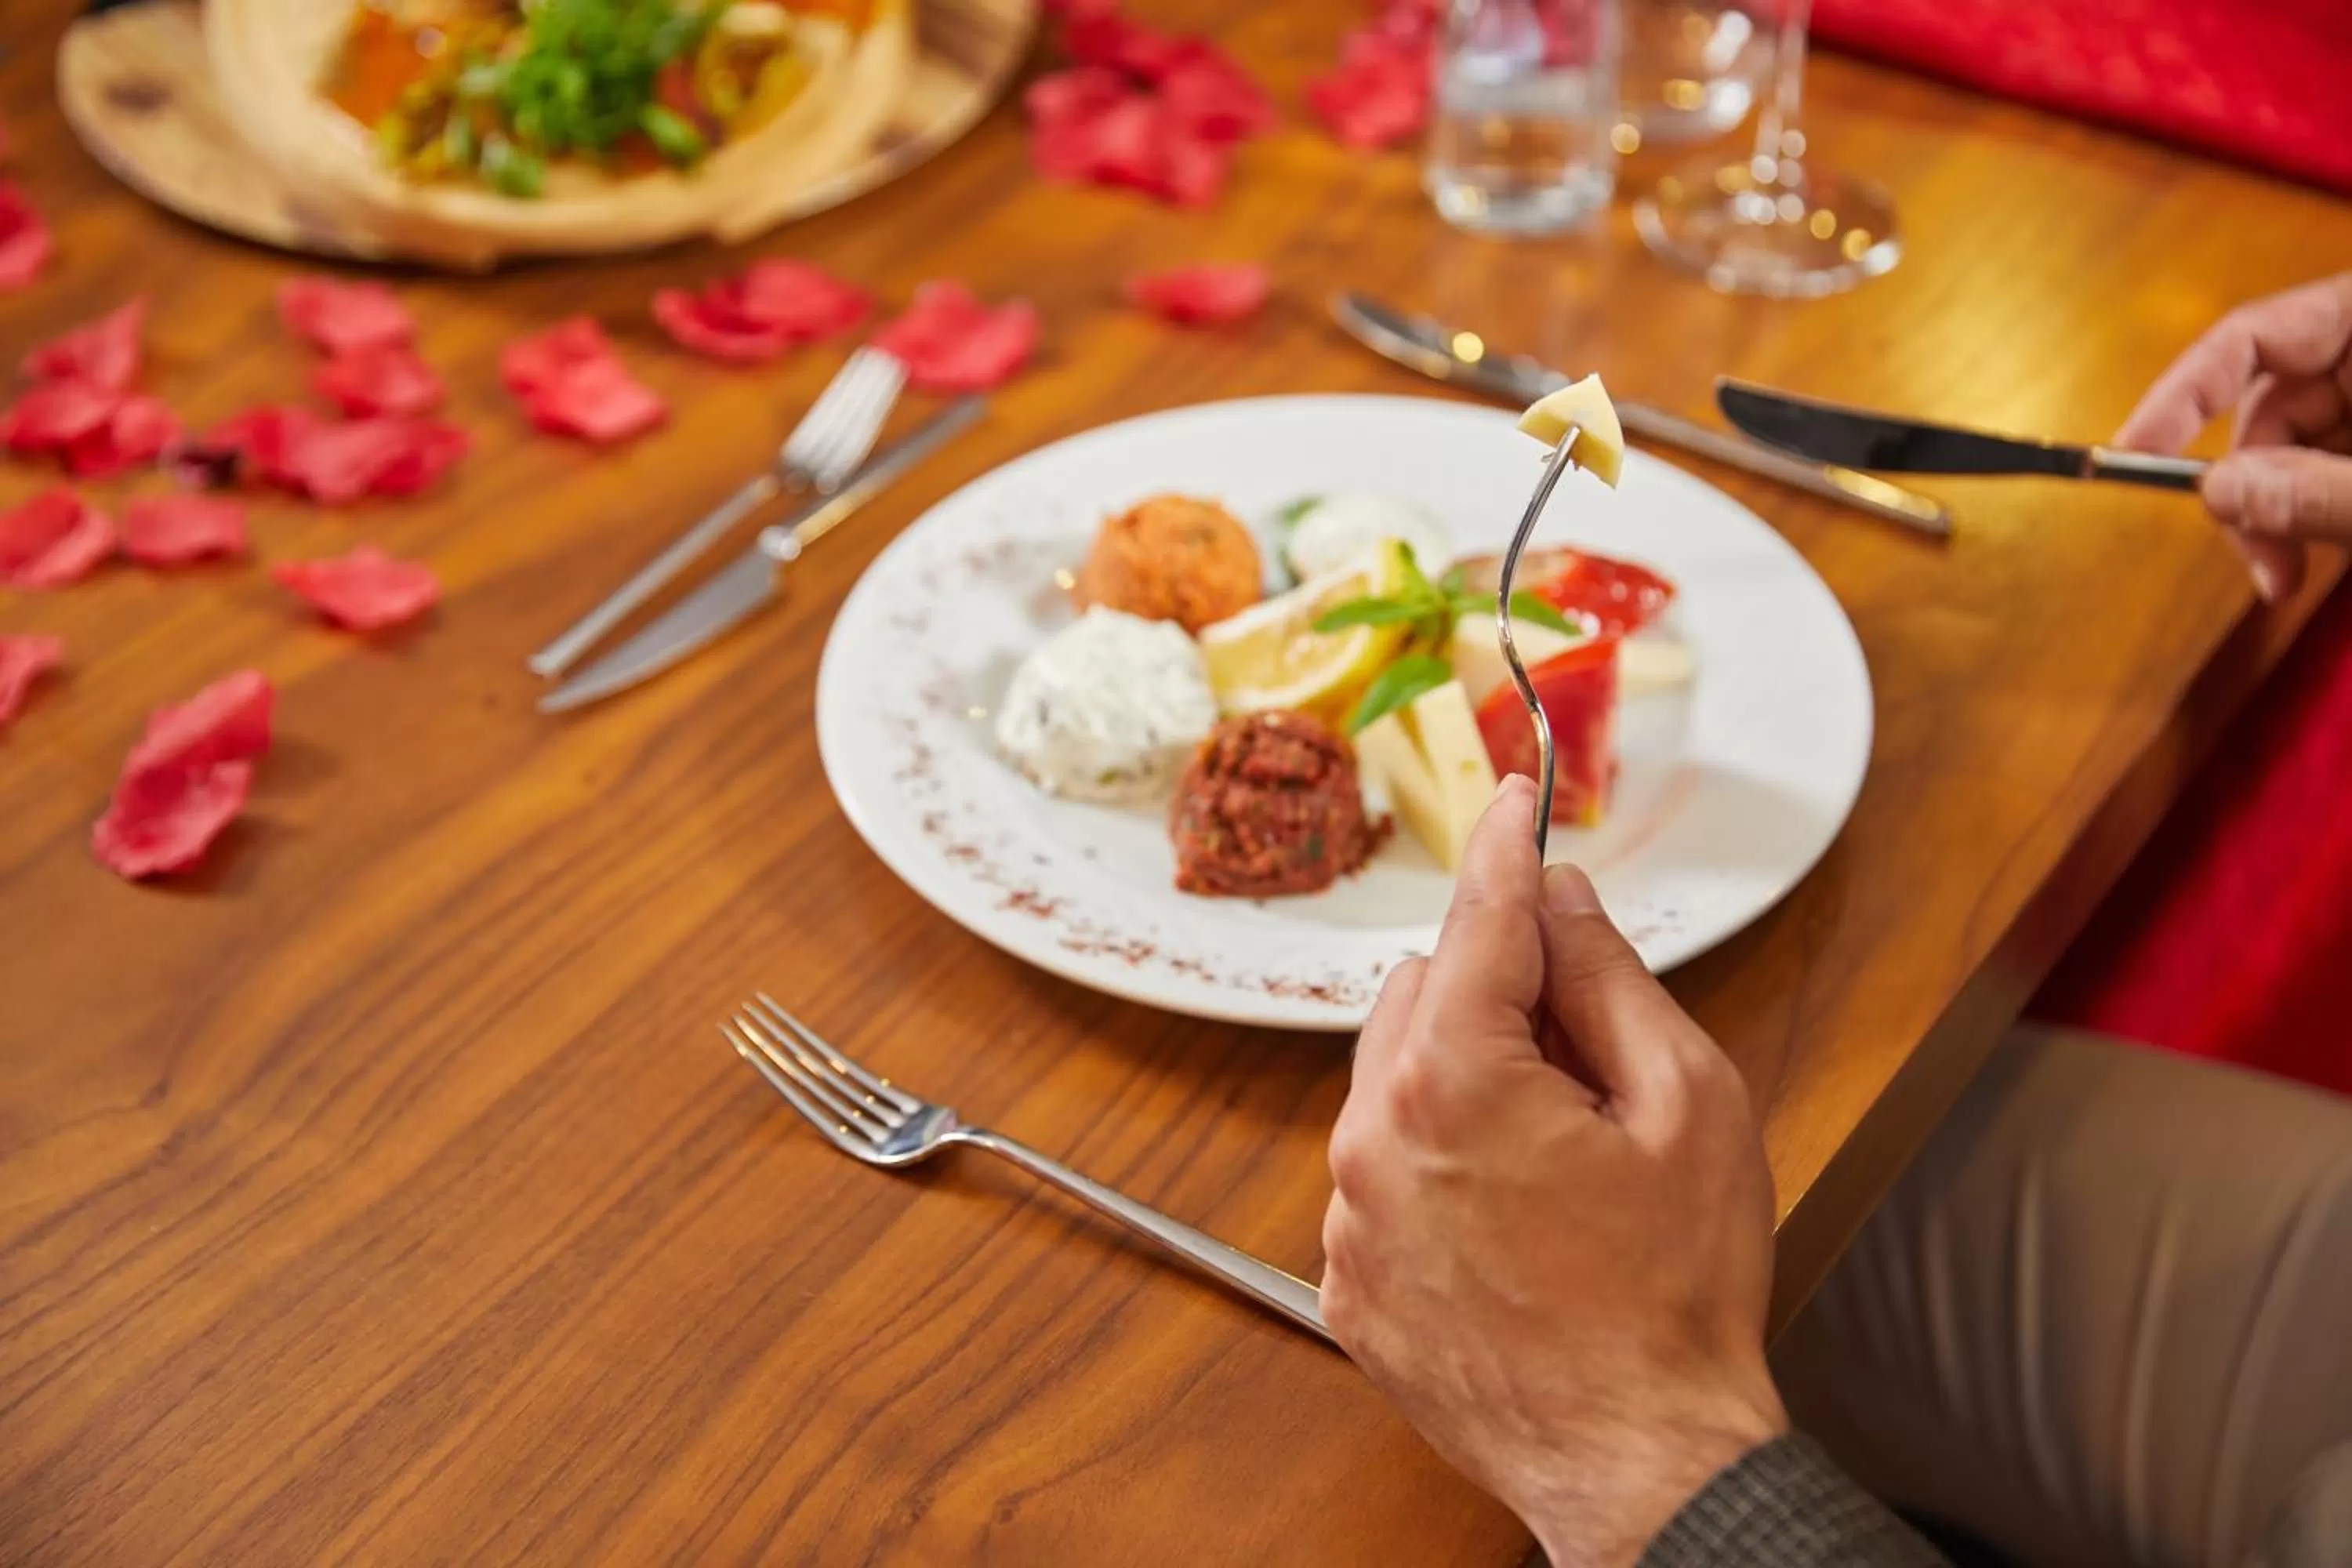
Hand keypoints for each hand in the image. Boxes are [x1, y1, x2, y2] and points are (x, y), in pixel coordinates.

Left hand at [1320, 777, 1786, 1566]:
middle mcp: (1374, 1141)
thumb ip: (1610, 979)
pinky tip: (1515, 1218)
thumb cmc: (1675, 1298)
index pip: (1480, 922)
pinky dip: (1436, 1166)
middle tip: (1590, 1058)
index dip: (1506, 851)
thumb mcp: (1688, 1104)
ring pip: (1396, 1084)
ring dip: (1465, 1083)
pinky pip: (1380, 1174)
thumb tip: (1561, 900)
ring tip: (1561, 1161)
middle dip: (1502, 998)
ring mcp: (1351, 1218)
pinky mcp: (1349, 1280)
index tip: (1513, 803)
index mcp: (1455, 1082)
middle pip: (1427, 997)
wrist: (1642, 1461)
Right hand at [2115, 272, 2351, 601]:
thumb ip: (2322, 491)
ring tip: (2286, 578)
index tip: (2129, 452)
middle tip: (2258, 563)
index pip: (2252, 335)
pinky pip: (2325, 469)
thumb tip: (2219, 492)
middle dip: (2250, 489)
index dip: (2182, 394)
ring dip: (2279, 516)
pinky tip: (2315, 555)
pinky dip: (2311, 515)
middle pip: (2270, 407)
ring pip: (2295, 448)